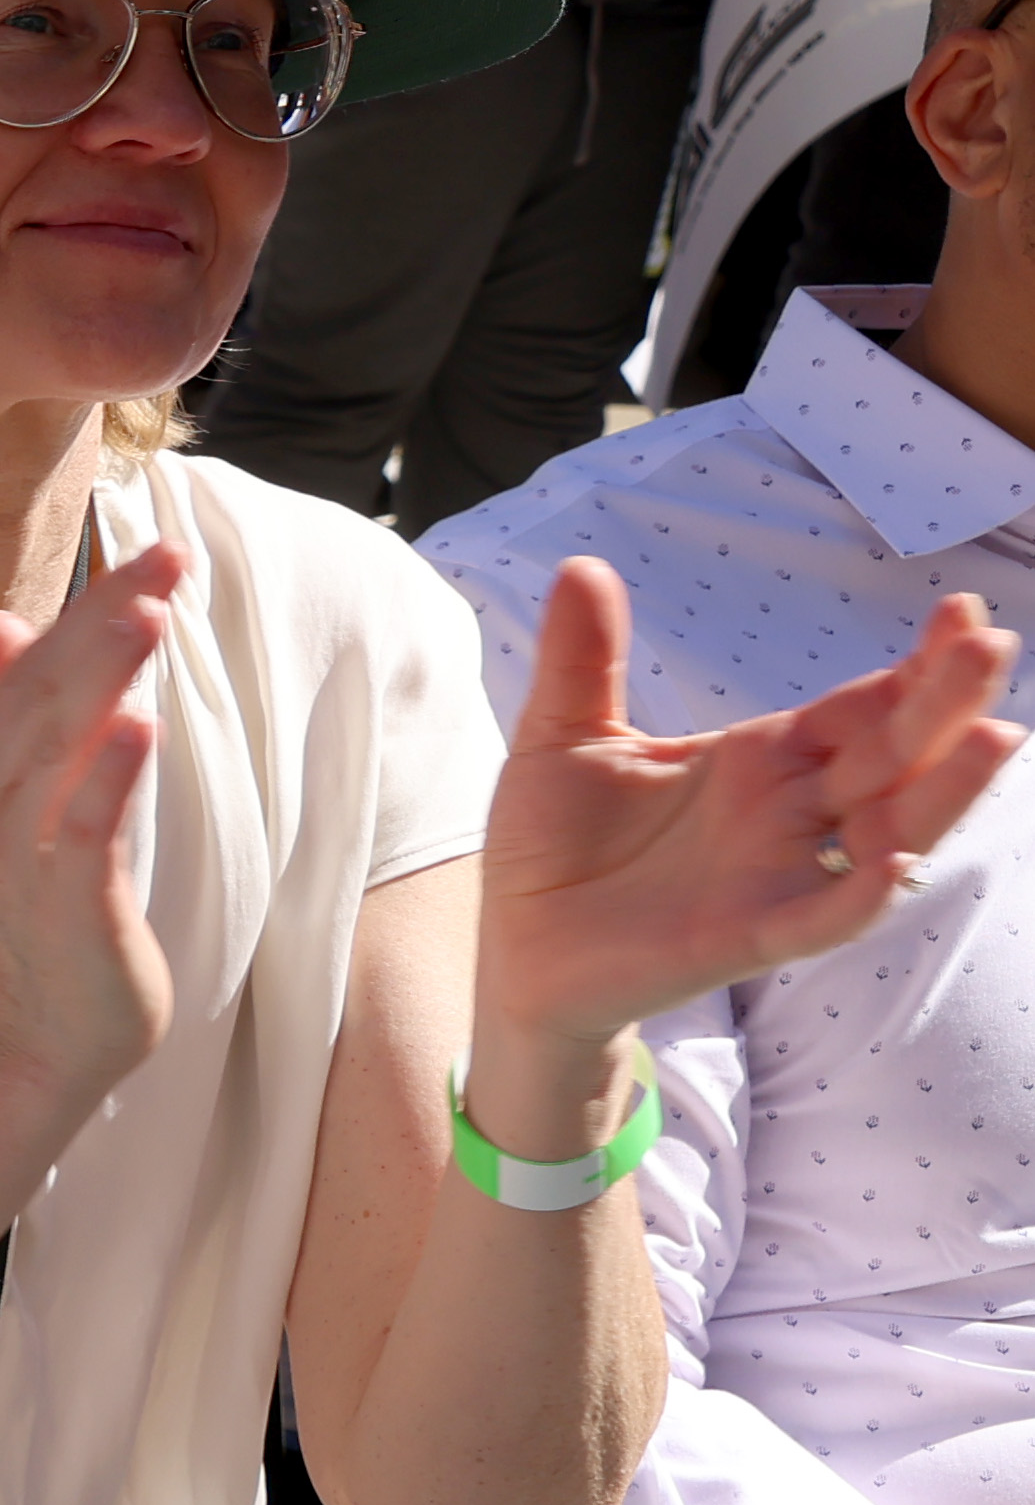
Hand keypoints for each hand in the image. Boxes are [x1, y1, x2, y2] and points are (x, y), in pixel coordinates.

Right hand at [0, 510, 195, 1105]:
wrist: (40, 1031)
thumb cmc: (47, 906)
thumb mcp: (25, 798)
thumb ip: (13, 710)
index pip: (40, 665)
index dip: (94, 604)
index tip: (157, 546)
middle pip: (45, 692)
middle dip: (104, 620)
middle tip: (166, 556)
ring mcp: (27, 854)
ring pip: (53, 750)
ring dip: (97, 680)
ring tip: (146, 617)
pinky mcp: (66, 907)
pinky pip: (81, 835)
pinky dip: (103, 780)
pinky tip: (136, 729)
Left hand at [464, 559, 1019, 1086]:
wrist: (517, 942)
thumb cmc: (552, 841)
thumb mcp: (562, 733)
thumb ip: (583, 657)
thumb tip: (581, 562)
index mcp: (760, 760)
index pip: (858, 707)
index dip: (912, 666)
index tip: (962, 613)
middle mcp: (788, 814)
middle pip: (888, 754)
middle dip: (943, 703)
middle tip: (994, 644)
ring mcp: (777, 877)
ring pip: (885, 831)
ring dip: (940, 789)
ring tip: (997, 736)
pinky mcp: (746, 937)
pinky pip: (821, 917)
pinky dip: (859, 895)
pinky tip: (894, 863)